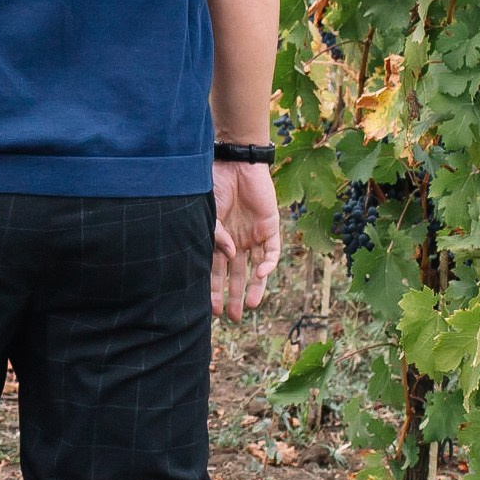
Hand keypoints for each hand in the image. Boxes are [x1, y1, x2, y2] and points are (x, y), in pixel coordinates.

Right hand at [211, 159, 279, 321]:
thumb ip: (216, 236)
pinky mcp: (270, 227)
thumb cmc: (216, 185)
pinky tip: (259, 274)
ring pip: (256, 268)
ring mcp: (254, 235)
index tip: (211, 309)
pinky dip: (267, 264)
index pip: (215, 271)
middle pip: (235, 274)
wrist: (236, 163)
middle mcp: (237, 240)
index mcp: (219, 238)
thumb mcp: (208, 213)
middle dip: (233, 295)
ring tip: (249, 306)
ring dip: (253, 287)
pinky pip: (271, 250)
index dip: (213, 289)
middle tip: (231, 317)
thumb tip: (229, 255)